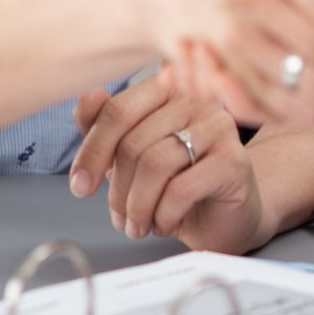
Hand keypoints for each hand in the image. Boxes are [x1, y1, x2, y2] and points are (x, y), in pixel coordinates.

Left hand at [69, 65, 268, 252]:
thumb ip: (105, 125)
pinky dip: (163, 215)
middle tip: (119, 218)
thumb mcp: (130, 156)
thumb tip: (87, 98)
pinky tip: (165, 224)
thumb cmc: (176, 181)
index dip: (92, 151)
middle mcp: (195, 99)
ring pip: (155, 164)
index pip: (118, 110)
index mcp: (166, 89)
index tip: (80, 186)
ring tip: (139, 225)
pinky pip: (182, 189)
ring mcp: (218, 126)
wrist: (225, 215)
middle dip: (117, 190)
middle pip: (134, 142)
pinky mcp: (234, 160)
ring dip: (138, 206)